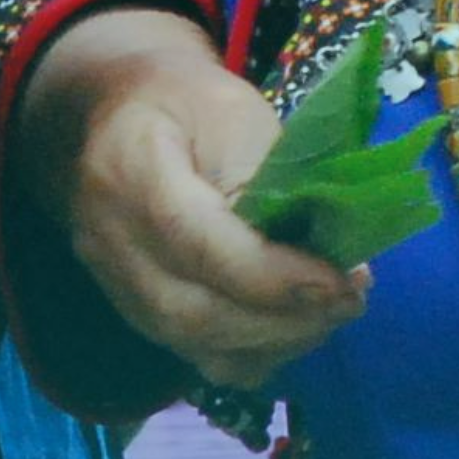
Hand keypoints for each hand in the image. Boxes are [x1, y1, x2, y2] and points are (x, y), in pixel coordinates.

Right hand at [27, 9, 364, 388]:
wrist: (117, 113)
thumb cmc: (187, 103)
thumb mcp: (237, 110)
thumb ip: (278, 180)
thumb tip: (337, 257)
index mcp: (131, 170)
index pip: (197, 243)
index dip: (272, 276)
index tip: (340, 281)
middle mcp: (109, 241)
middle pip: (192, 313)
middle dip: (283, 321)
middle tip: (349, 300)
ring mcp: (114, 284)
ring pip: (193, 345)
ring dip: (275, 342)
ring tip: (331, 311)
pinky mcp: (133, 311)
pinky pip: (193, 355)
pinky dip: (253, 353)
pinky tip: (294, 325)